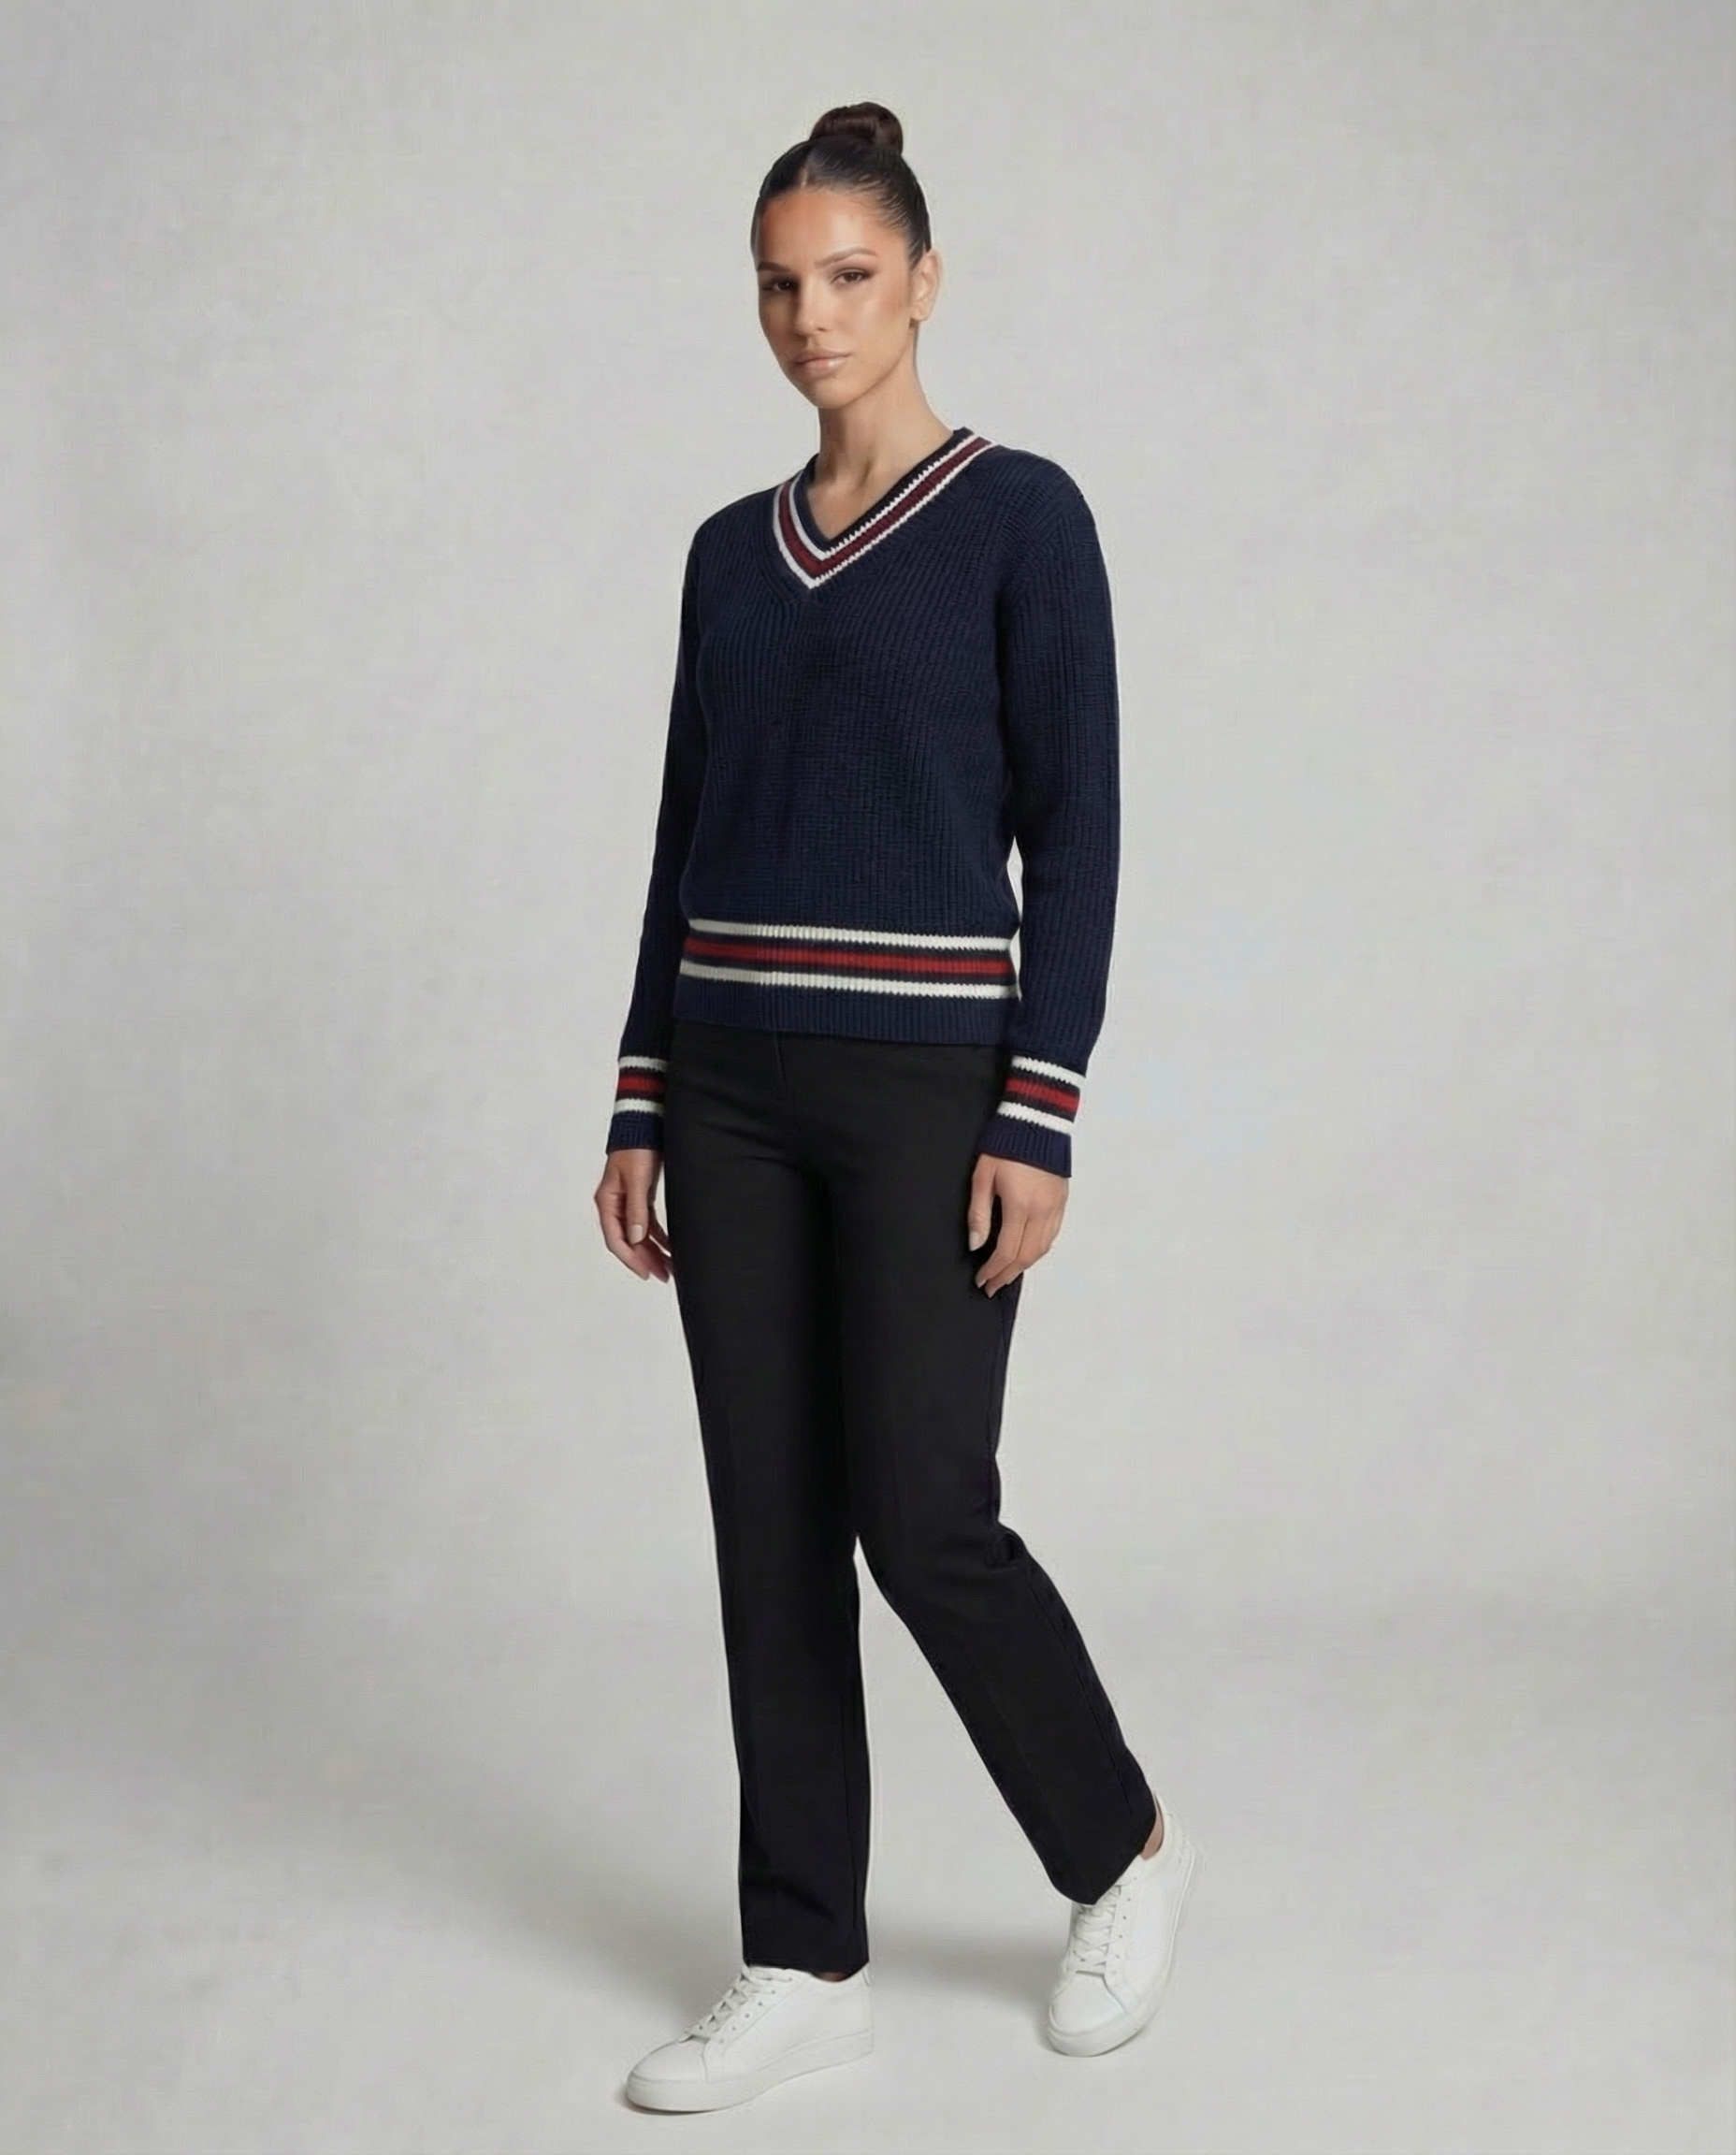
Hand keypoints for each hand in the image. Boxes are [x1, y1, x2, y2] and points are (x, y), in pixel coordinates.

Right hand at [595, 1147, 674, 1281]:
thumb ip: (636, 1209)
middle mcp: (615, 1205)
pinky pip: (648, 1223)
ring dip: (653, 1251)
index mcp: (607, 1202)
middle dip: (645, 1260)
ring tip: (670, 1267)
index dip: (631, 1259)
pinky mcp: (641, 1196)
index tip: (647, 1273)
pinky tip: (670, 1247)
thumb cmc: (637, 1147)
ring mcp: (627, 1201)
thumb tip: (636, 1239)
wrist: (645, 1123)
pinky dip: (658, 1236)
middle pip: (628, 1241)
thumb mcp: (637, 1179)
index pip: (616, 1240)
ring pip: (639, 1234)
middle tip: (664, 1275)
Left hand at [967, 1152, 1067, 1294]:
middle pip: (1026, 1256)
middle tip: (992, 1286)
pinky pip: (1052, 1234)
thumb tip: (976, 1245)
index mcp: (1020, 1206)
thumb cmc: (1004, 1144)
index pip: (1007, 1251)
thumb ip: (979, 1213)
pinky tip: (1026, 1253)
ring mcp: (1055, 1206)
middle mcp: (1042, 1211)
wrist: (1037, 1119)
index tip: (981, 1280)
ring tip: (1007, 1274)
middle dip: (1007, 1275)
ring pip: (1042, 1248)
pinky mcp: (1062, 1200)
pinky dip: (1038, 1250)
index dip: (993, 1270)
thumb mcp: (982, 1175)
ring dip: (1024, 1266)